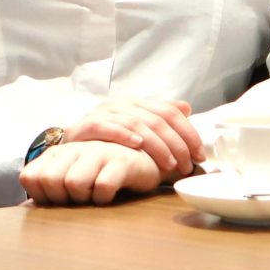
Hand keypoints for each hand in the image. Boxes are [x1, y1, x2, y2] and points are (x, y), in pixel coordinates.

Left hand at [21, 140, 162, 205]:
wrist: (143, 161)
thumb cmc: (102, 174)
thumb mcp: (72, 175)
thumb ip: (48, 186)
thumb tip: (25, 209)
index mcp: (58, 152)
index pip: (31, 177)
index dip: (42, 196)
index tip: (60, 199)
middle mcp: (75, 148)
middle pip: (50, 181)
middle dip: (62, 199)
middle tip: (79, 200)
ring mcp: (98, 152)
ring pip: (74, 183)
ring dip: (84, 198)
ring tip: (94, 195)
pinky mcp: (122, 161)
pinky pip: (103, 188)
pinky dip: (104, 198)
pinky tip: (110, 195)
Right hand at [62, 97, 205, 181]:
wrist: (70, 146)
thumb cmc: (108, 142)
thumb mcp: (137, 129)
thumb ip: (160, 118)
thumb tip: (187, 107)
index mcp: (137, 104)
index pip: (170, 112)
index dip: (188, 133)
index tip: (199, 154)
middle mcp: (121, 104)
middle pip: (156, 119)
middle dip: (176, 143)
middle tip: (186, 165)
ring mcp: (103, 113)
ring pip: (136, 123)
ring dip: (156, 144)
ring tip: (169, 163)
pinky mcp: (85, 126)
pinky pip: (106, 127)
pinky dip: (123, 135)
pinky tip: (137, 145)